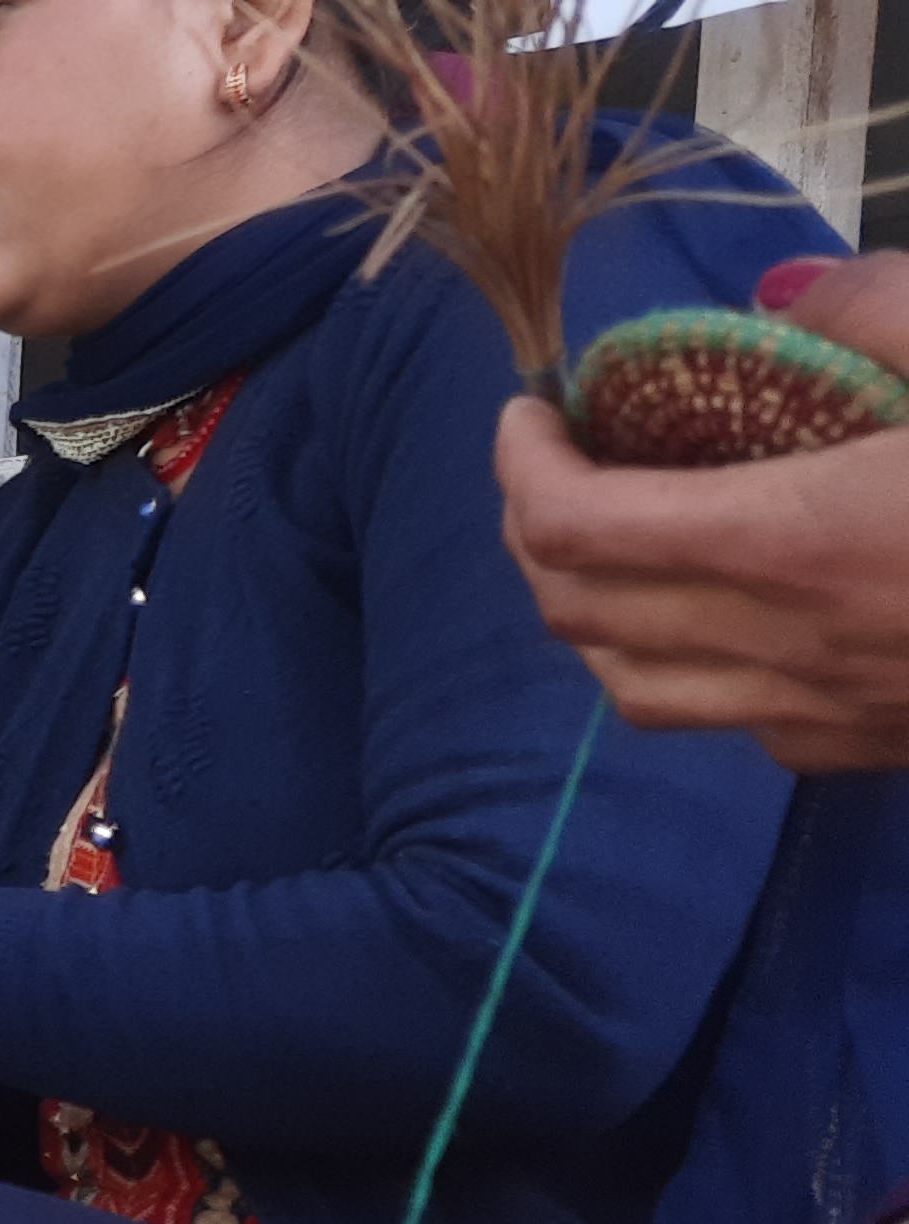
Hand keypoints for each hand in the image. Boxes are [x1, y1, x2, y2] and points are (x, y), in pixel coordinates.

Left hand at [497, 252, 908, 773]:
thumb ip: (884, 313)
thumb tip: (780, 299)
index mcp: (801, 543)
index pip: (575, 529)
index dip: (521, 469)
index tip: (530, 411)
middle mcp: (788, 648)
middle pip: (576, 615)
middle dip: (533, 533)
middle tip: (557, 459)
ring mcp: (825, 715)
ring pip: (631, 690)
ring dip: (591, 612)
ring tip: (615, 532)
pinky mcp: (869, 753)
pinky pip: (727, 723)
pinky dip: (681, 664)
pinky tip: (730, 604)